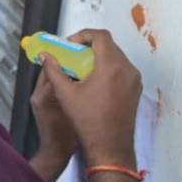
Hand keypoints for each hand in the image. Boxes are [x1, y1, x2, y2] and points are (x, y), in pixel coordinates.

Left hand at [28, 63, 79, 181]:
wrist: (56, 153)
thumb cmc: (65, 136)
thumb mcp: (71, 109)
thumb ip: (71, 89)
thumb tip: (76, 70)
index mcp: (42, 95)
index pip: (50, 68)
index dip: (63, 59)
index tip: (77, 52)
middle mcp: (37, 95)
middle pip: (50, 72)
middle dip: (64, 64)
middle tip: (81, 58)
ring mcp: (39, 100)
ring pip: (52, 79)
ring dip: (64, 73)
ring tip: (81, 69)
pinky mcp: (43, 105)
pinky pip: (53, 88)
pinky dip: (63, 83)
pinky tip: (77, 83)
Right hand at [40, 29, 140, 181]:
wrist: (110, 146)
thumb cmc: (88, 122)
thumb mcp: (65, 94)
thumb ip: (53, 71)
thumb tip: (45, 57)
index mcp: (111, 67)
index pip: (100, 36)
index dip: (83, 35)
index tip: (70, 44)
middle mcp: (127, 69)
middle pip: (108, 45)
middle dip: (89, 46)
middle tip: (72, 55)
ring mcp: (134, 79)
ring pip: (116, 57)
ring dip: (98, 57)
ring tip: (81, 69)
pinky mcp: (135, 89)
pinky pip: (122, 69)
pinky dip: (108, 68)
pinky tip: (93, 81)